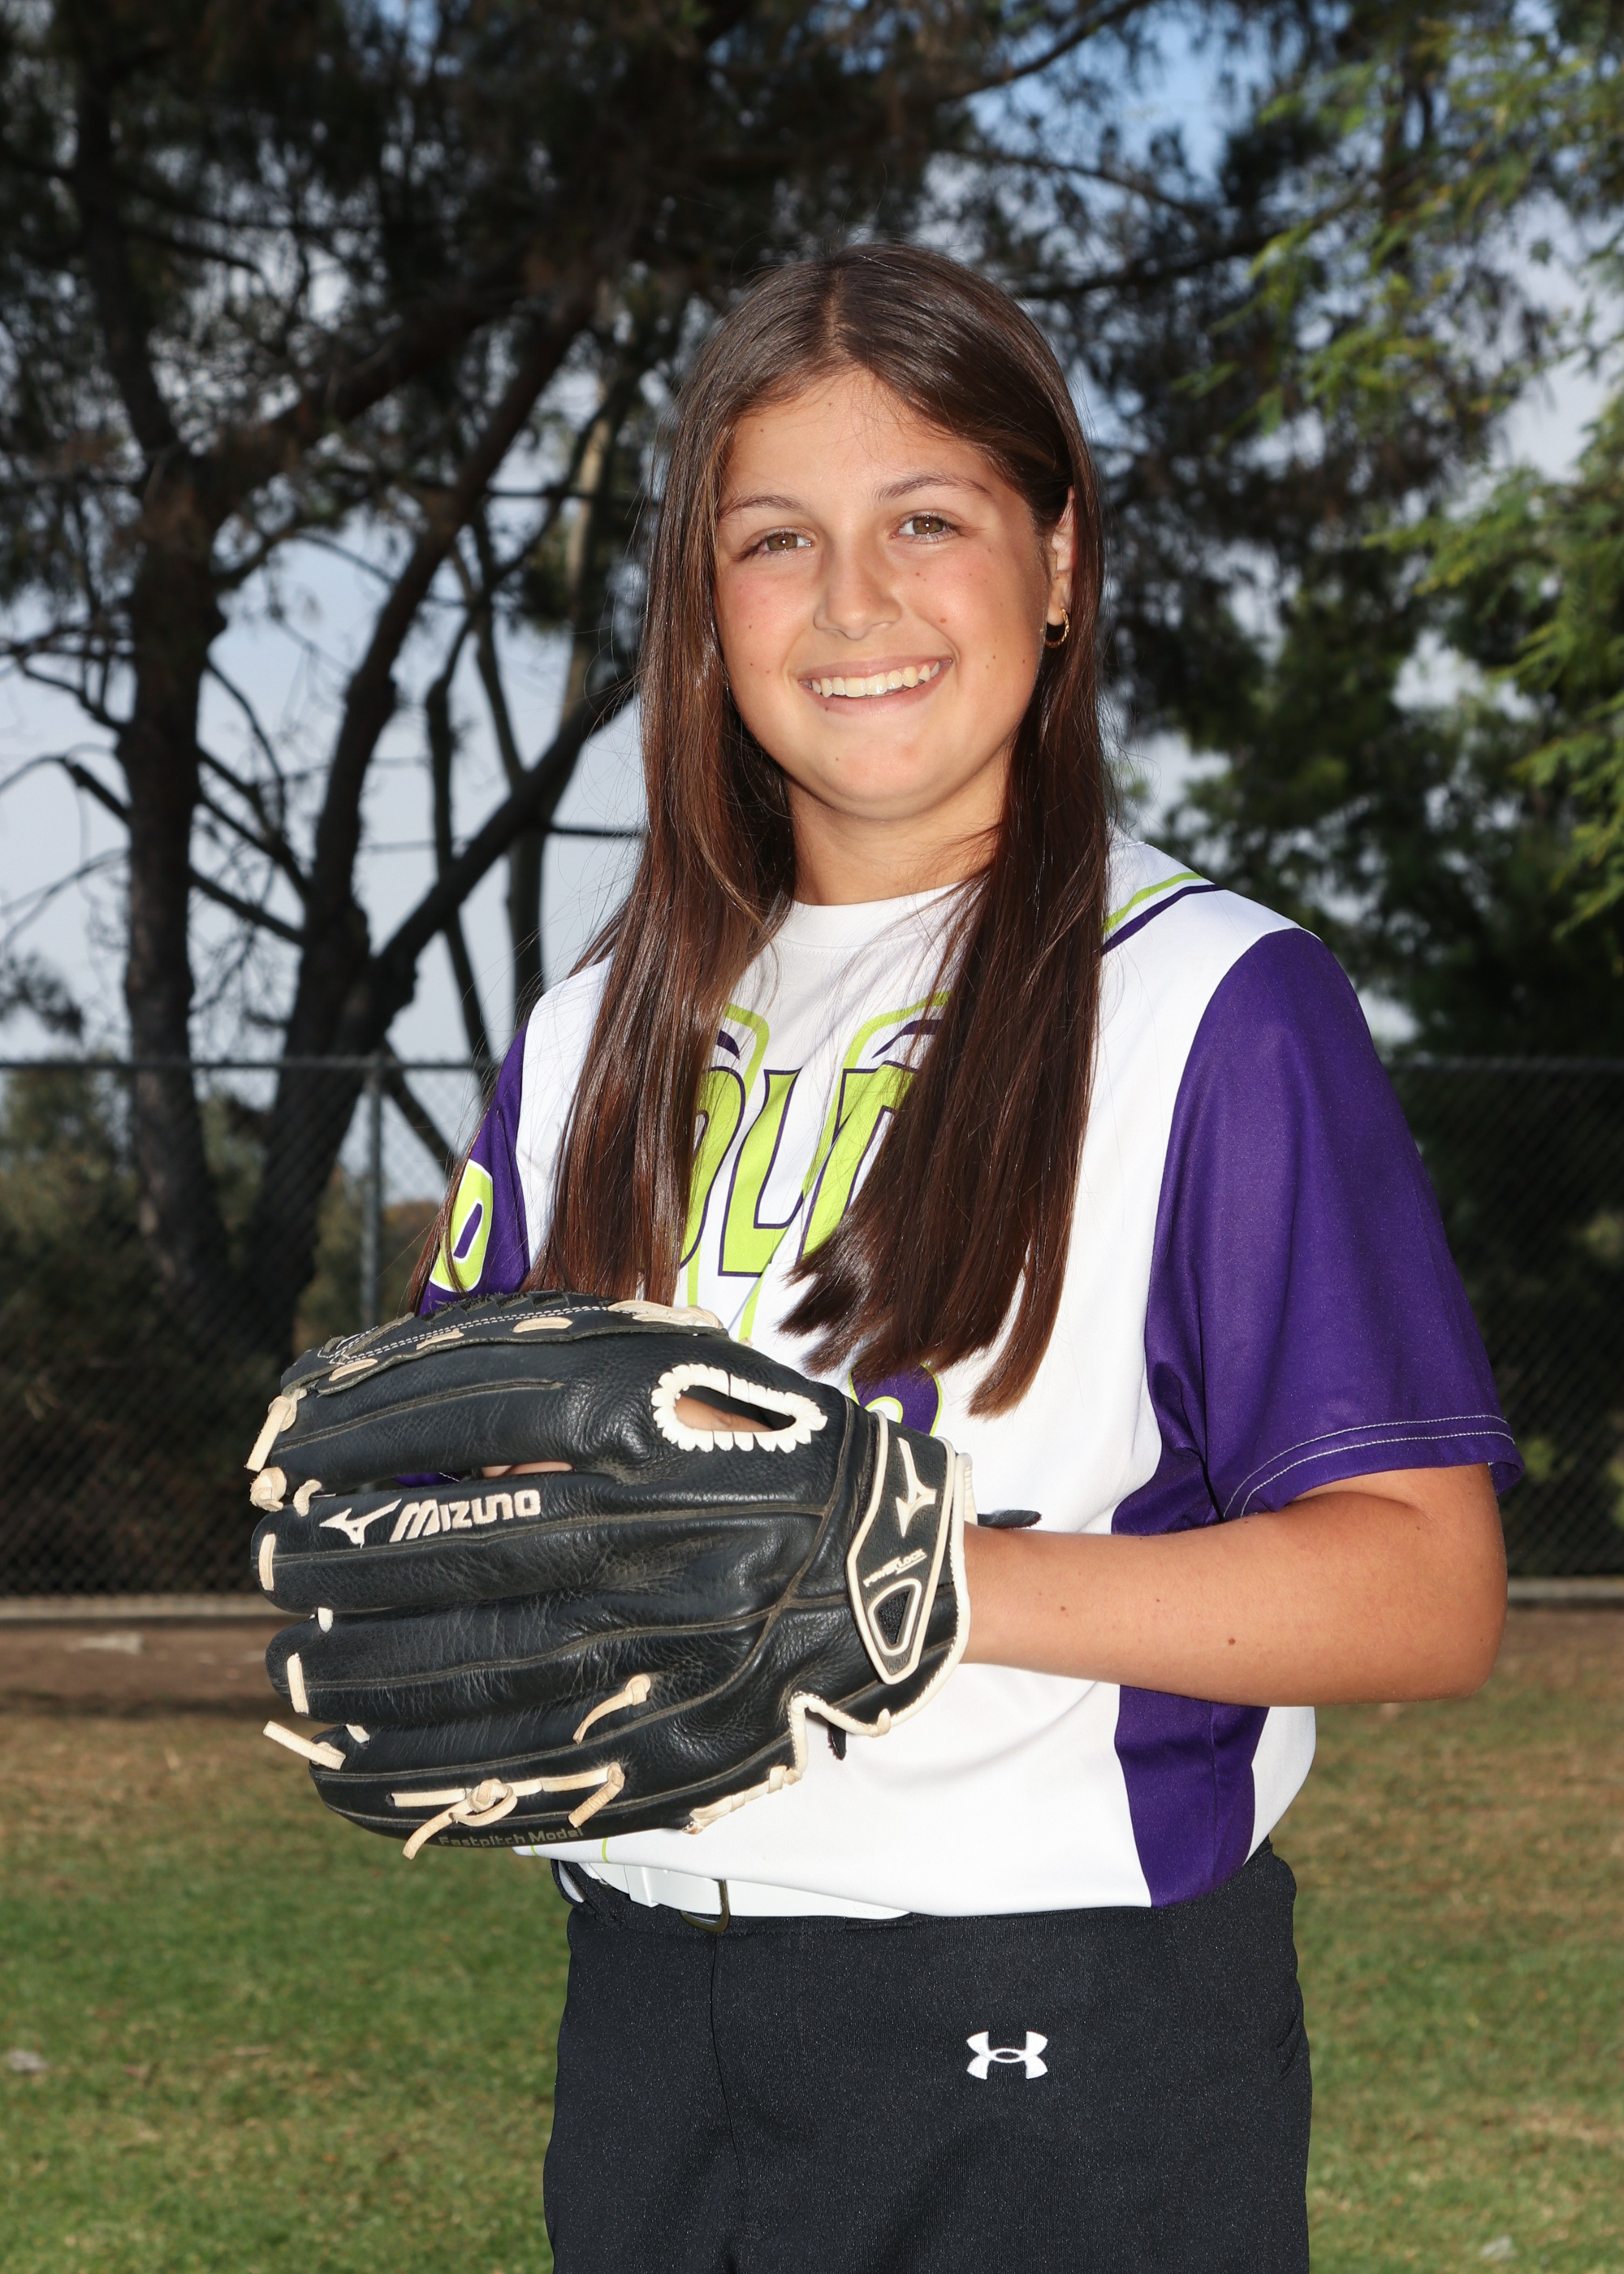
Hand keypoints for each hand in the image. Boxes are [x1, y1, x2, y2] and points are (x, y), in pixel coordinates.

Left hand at [246, 1292, 970, 1853]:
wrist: (892, 1571)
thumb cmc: (755, 1449)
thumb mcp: (667, 1373)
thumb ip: (537, 1372)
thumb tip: (363, 1408)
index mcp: (653, 1426)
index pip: (456, 1418)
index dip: (347, 1433)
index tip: (280, 1451)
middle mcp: (654, 1534)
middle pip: (441, 1551)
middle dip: (328, 1562)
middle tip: (274, 1567)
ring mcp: (665, 1649)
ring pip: (461, 1670)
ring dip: (346, 1673)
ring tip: (291, 1663)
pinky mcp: (673, 1748)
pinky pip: (514, 1773)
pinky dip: (402, 1777)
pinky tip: (337, 1768)